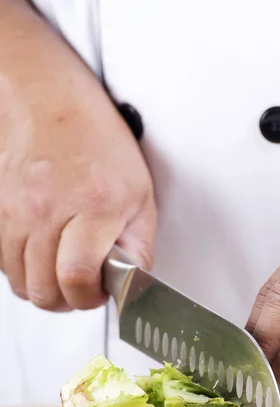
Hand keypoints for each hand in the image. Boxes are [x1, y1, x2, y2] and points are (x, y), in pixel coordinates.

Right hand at [0, 76, 155, 311]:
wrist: (51, 106)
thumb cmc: (99, 146)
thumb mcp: (139, 194)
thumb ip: (139, 245)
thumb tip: (133, 284)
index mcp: (94, 206)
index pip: (77, 278)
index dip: (88, 298)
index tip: (98, 292)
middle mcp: (48, 210)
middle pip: (44, 290)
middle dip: (68, 300)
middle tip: (83, 286)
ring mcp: (16, 211)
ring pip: (21, 283)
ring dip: (45, 286)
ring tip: (63, 268)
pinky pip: (3, 263)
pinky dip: (23, 268)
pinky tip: (43, 252)